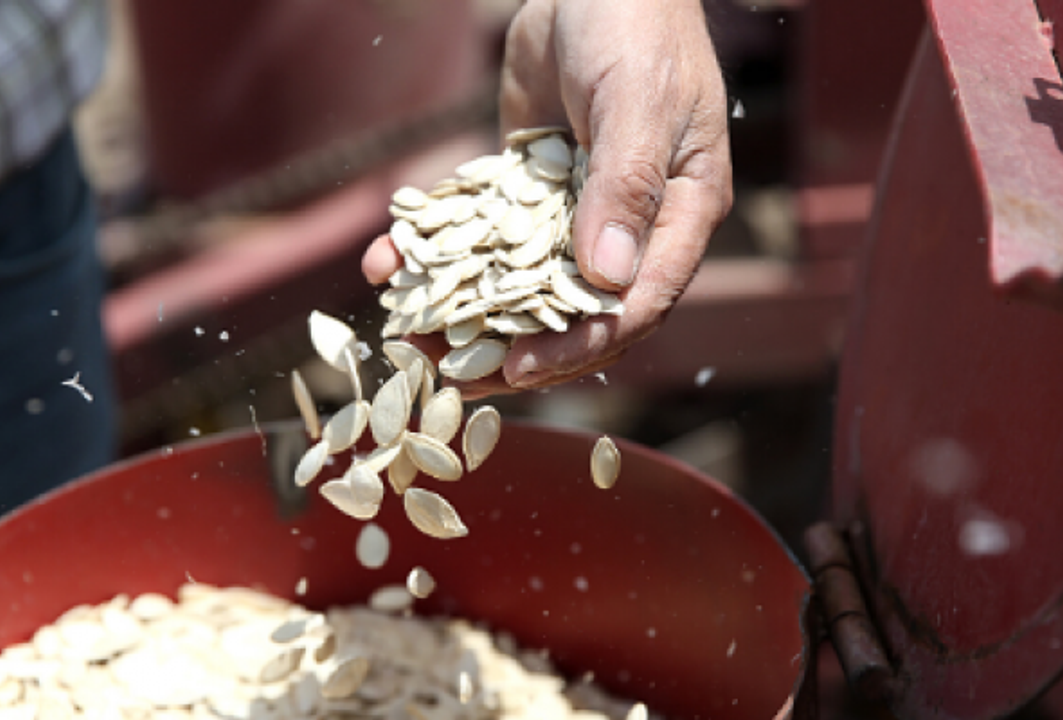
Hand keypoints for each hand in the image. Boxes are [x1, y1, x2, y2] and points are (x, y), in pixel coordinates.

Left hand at [363, 0, 731, 397]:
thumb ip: (624, 187)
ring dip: (463, 309)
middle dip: (510, 345)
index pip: (636, 304)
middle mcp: (628, 224)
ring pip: (517, 279)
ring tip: (407, 332)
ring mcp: (573, 207)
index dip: (580, 345)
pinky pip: (478, 229)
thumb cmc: (637, 26)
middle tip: (448, 373)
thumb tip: (606, 281)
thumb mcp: (637, 102)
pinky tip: (384, 262)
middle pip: (571, 308)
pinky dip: (434, 248)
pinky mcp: (525, 185)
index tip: (519, 367)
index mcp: (678, 216)